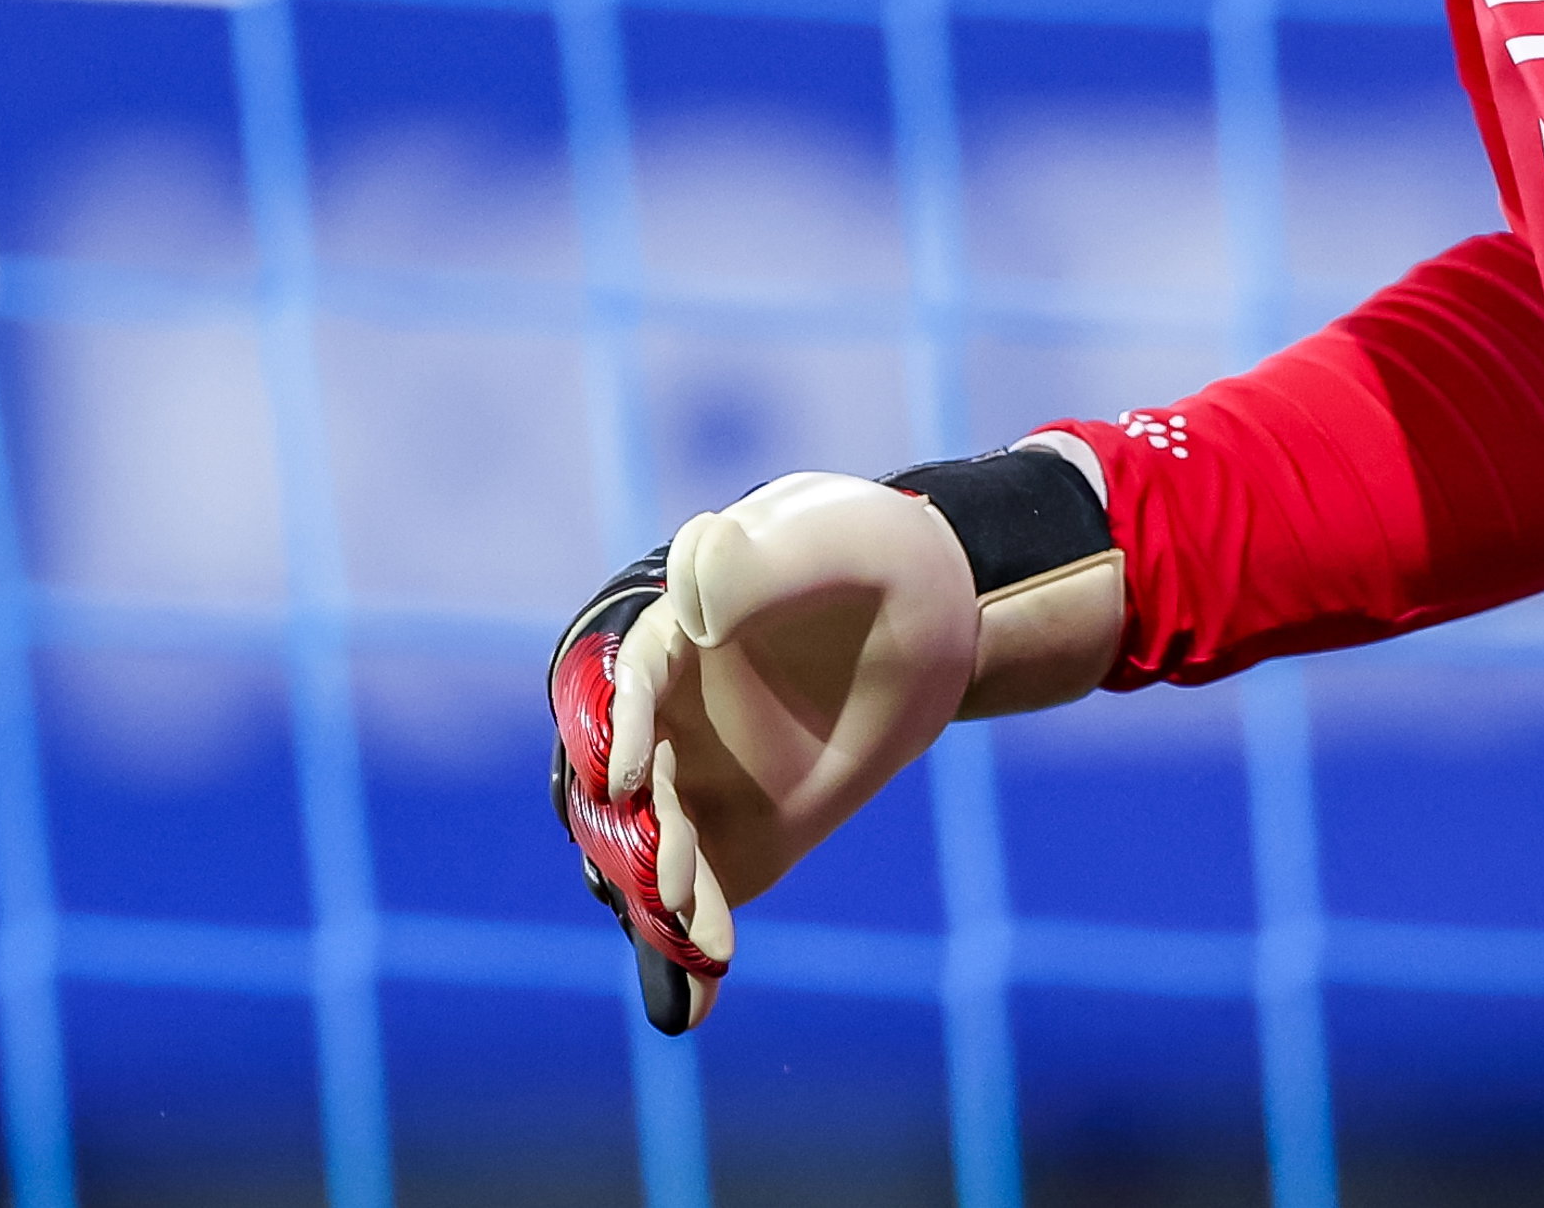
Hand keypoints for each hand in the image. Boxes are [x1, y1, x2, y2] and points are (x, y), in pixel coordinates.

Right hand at [555, 448, 1126, 1033]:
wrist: (930, 620)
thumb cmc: (872, 557)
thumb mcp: (833, 540)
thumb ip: (761, 562)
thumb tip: (693, 579)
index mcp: (662, 634)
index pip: (617, 684)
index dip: (614, 728)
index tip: (625, 776)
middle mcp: (654, 718)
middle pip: (616, 785)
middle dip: (636, 838)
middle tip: (674, 886)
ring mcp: (686, 785)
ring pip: (647, 854)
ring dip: (659, 900)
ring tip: (699, 943)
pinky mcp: (729, 840)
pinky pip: (694, 901)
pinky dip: (688, 951)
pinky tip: (696, 1003)